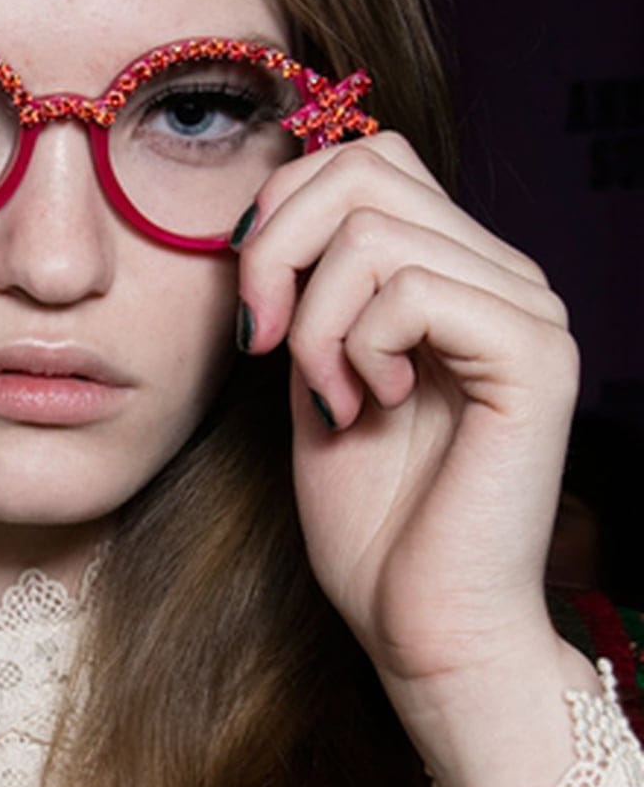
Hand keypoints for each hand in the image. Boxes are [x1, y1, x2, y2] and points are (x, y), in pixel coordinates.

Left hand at [234, 132, 599, 786]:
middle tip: (262, 342)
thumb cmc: (372, 525)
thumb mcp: (313, 378)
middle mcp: (504, 276)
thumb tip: (264, 209)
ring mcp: (528, 311)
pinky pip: (412, 289)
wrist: (425, 627)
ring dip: (314, 320)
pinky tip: (369, 408)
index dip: (284, 208)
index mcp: (457, 273)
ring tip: (331, 399)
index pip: (368, 159)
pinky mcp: (535, 357)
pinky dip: (358, 347)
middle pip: (367, 168)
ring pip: (376, 229)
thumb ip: (308, 291)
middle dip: (278, 247)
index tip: (251, 310)